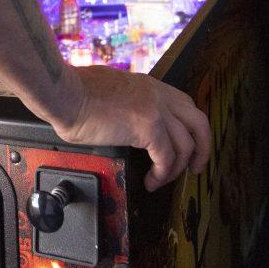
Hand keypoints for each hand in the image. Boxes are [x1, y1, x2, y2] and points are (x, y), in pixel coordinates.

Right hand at [50, 65, 210, 192]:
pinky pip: (167, 157)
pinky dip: (162, 174)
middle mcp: (158, 95)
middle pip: (199, 122)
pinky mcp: (148, 127)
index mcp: (149, 86)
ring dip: (176, 168)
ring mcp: (156, 110)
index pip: (185, 104)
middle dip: (202, 148)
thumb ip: (125, 104)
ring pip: (186, 144)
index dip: (191, 128)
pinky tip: (151, 182)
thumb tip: (122, 122)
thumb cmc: (75, 94)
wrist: (66, 94)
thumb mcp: (110, 93)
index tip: (187, 145)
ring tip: (160, 180)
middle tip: (195, 168)